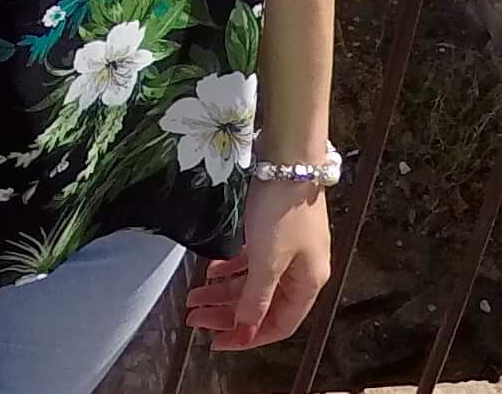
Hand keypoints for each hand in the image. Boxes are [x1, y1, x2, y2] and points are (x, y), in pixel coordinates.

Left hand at [185, 182, 331, 350]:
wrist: (289, 158)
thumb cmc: (281, 211)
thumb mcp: (267, 259)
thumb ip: (255, 297)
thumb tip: (246, 328)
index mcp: (308, 285)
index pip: (277, 325)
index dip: (247, 337)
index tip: (215, 343)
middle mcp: (301, 272)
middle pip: (262, 304)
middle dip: (227, 314)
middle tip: (193, 318)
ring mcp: (289, 251)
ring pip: (253, 282)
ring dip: (223, 291)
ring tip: (193, 297)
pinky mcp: (276, 231)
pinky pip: (252, 261)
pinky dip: (232, 268)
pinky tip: (211, 271)